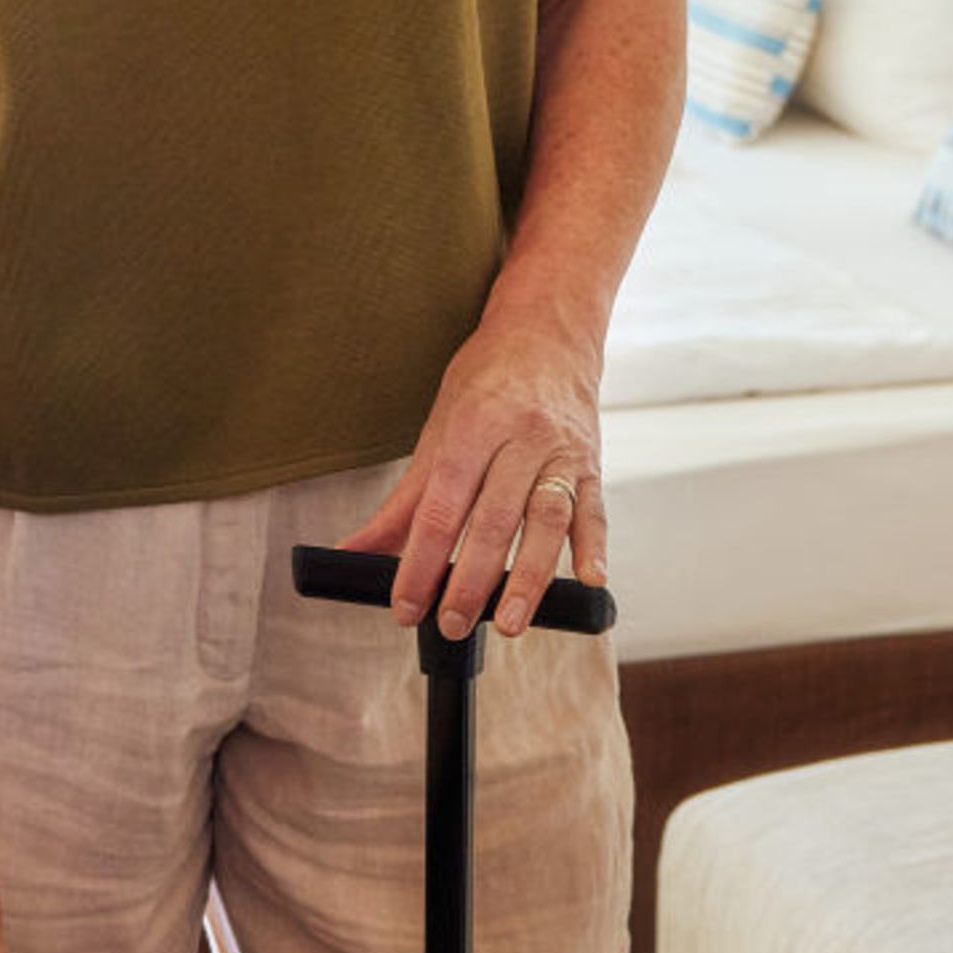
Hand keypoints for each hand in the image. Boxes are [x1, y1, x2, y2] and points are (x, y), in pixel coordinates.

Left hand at [339, 305, 607, 638]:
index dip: (422, 562)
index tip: (406, 604)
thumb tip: (357, 550)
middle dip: (471, 581)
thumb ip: (404, 500)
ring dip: (529, 578)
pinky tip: (589, 581)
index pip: (443, 507)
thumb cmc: (489, 377)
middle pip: (494, 519)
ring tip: (509, 622)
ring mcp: (561, 452)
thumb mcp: (438, 427)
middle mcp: (522, 437)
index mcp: (474, 424)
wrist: (550, 329)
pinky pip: (595, 511)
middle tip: (450, 623)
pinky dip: (593, 548)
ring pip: (547, 521)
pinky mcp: (592, 464)